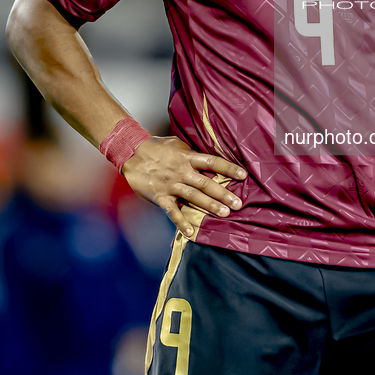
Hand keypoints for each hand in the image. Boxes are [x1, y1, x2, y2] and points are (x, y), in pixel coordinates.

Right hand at [121, 135, 245, 236]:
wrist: (131, 153)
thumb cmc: (155, 146)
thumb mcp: (176, 143)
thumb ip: (191, 152)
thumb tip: (206, 157)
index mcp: (187, 157)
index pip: (213, 162)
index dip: (228, 168)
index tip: (243, 175)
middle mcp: (182, 171)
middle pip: (206, 183)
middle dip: (223, 193)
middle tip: (238, 203)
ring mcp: (171, 185)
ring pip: (193, 196)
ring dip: (209, 206)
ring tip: (224, 213)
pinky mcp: (160, 196)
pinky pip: (172, 211)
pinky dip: (181, 222)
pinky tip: (191, 231)